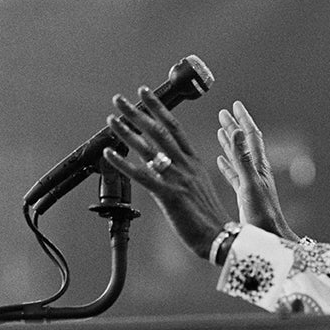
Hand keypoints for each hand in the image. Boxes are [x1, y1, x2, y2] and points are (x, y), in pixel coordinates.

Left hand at [102, 86, 230, 259]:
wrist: (220, 237)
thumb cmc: (208, 215)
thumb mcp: (199, 185)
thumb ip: (183, 171)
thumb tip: (164, 162)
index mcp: (194, 161)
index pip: (174, 126)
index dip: (158, 108)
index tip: (145, 93)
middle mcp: (185, 165)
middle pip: (159, 131)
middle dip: (138, 112)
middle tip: (120, 99)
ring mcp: (177, 178)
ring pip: (149, 148)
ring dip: (127, 132)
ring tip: (111, 119)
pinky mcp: (169, 195)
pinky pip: (142, 176)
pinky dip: (124, 163)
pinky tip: (109, 154)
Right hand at [216, 101, 297, 241]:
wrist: (269, 236)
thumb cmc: (262, 214)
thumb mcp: (249, 183)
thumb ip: (243, 157)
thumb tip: (240, 132)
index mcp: (258, 166)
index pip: (251, 135)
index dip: (243, 119)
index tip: (235, 105)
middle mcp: (255, 171)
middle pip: (243, 143)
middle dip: (234, 126)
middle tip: (224, 113)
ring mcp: (251, 182)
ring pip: (238, 156)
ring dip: (230, 142)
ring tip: (221, 130)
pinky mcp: (245, 194)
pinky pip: (235, 173)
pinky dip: (227, 164)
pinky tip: (221, 161)